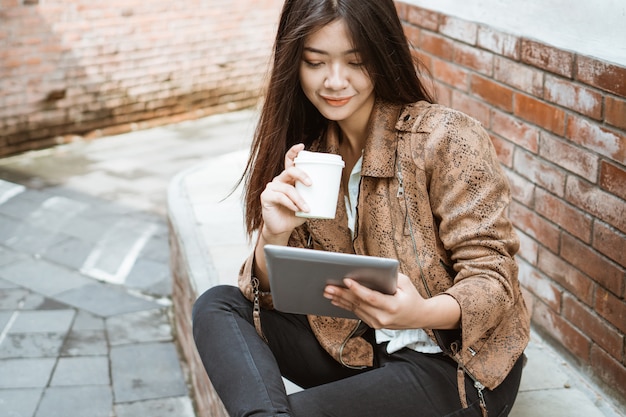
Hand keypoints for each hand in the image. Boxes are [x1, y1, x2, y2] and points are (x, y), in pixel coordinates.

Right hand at [259, 143, 309, 240]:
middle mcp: (280, 180)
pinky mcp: (266, 197)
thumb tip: (333, 192)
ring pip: (287, 188)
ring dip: (299, 199)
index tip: (301, 146)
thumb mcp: (308, 203)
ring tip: (307, 208)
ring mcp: (271, 187)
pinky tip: (296, 210)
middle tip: (311, 184)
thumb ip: (315, 196)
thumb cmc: (295, 214)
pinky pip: (280, 197)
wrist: (283, 228)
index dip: (294, 152)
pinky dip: (290, 204)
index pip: (289, 161)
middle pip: (290, 171)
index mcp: (289, 178)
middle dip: (301, 175)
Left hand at [323, 273, 460, 329]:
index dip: (357, 289)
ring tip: (328, 292)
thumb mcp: (405, 283)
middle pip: (359, 304)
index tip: (346, 280)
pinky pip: (357, 313)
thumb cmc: (412, 296)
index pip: (371, 298)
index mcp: (393, 306)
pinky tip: (336, 300)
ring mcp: (378, 323)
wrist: (419, 317)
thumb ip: (389, 277)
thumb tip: (370, 270)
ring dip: (340, 300)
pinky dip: (346, 306)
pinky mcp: (374, 324)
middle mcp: (384, 317)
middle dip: (342, 294)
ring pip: (355, 309)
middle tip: (329, 286)